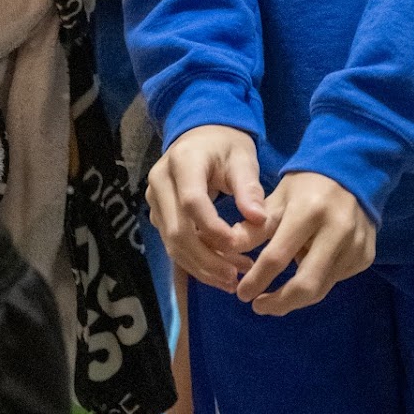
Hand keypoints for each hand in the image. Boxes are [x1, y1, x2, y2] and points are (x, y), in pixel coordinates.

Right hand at [146, 125, 266, 292]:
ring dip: (201, 266)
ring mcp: (154, 199)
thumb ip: (249, 187)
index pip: (192, 202)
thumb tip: (259, 219)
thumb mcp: (243, 158)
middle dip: (207, 259)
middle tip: (236, 276)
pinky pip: (173, 244)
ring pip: (172, 244)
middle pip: (178, 230)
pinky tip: (219, 271)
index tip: (238, 246)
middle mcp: (160, 181)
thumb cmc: (226, 145)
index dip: (213, 229)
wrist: (202, 135)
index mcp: (183, 161)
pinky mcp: (157, 214)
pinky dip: (195, 262)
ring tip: (232, 279)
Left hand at [231, 171, 374, 315]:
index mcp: (309, 210)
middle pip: (307, 285)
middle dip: (280, 303)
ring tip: (280, 289)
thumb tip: (228, 251)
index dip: (257, 280)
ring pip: (322, 287)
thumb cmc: (307, 184)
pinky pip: (336, 279)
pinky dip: (317, 280)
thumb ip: (254, 227)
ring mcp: (356, 245)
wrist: (352, 171)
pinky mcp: (366, 255)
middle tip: (260, 307)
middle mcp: (337, 229)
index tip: (242, 294)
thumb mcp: (277, 198)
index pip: (278, 256)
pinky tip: (308, 265)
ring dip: (297, 294)